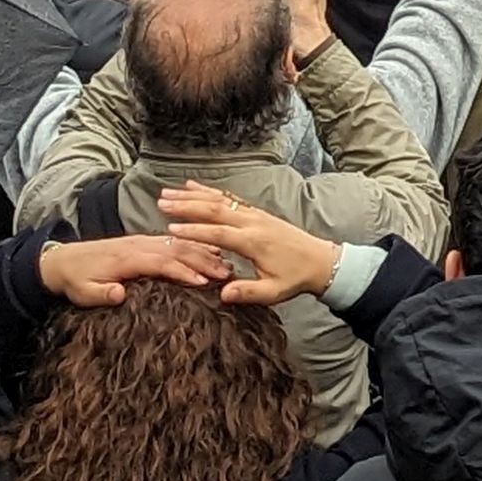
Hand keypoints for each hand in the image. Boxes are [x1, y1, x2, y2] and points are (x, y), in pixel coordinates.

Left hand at [36, 232, 231, 305]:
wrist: (63, 261)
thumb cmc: (76, 280)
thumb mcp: (83, 292)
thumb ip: (101, 294)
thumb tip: (119, 294)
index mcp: (126, 259)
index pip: (161, 263)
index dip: (183, 272)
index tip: (204, 283)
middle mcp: (138, 246)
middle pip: (176, 250)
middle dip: (203, 261)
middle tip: (226, 273)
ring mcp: (142, 241)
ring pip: (178, 243)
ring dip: (203, 252)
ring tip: (225, 263)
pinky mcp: (143, 242)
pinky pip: (173, 241)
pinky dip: (193, 245)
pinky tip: (209, 251)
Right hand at [152, 183, 346, 308]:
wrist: (320, 261)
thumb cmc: (295, 279)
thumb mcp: (273, 292)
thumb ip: (247, 292)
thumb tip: (222, 293)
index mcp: (254, 242)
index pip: (219, 234)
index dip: (194, 232)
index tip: (170, 230)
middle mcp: (253, 223)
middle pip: (215, 210)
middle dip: (186, 206)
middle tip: (160, 203)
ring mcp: (254, 214)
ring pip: (219, 199)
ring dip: (192, 195)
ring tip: (167, 192)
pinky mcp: (256, 212)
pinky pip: (228, 197)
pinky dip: (208, 191)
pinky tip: (192, 186)